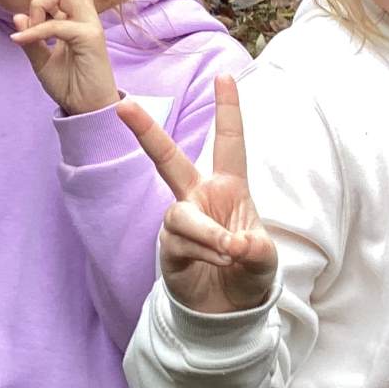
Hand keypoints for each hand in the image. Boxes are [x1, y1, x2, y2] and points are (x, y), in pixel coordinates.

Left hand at [10, 0, 119, 115]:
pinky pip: (55, 25)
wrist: (86, 109)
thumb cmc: (69, 85)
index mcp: (72, 18)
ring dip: (38, 5)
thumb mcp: (40, 61)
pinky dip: (35, 31)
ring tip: (29, 26)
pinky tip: (20, 38)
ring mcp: (88, 23)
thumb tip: (17, 17)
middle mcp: (83, 14)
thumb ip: (30, 39)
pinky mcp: (88, 37)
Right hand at [118, 75, 277, 313]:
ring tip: (232, 251)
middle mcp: (199, 197)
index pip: (228, 143)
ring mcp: (180, 221)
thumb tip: (236, 244)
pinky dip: (206, 251)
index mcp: (228, 187)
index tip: (224, 76)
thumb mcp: (264, 259)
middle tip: (124, 106)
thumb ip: (256, 249)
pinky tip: (222, 261)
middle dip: (146, 132)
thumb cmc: (247, 272)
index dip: (227, 110)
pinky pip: (181, 241)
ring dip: (209, 233)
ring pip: (183, 215)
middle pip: (168, 159)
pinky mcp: (168, 247)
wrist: (227, 312)